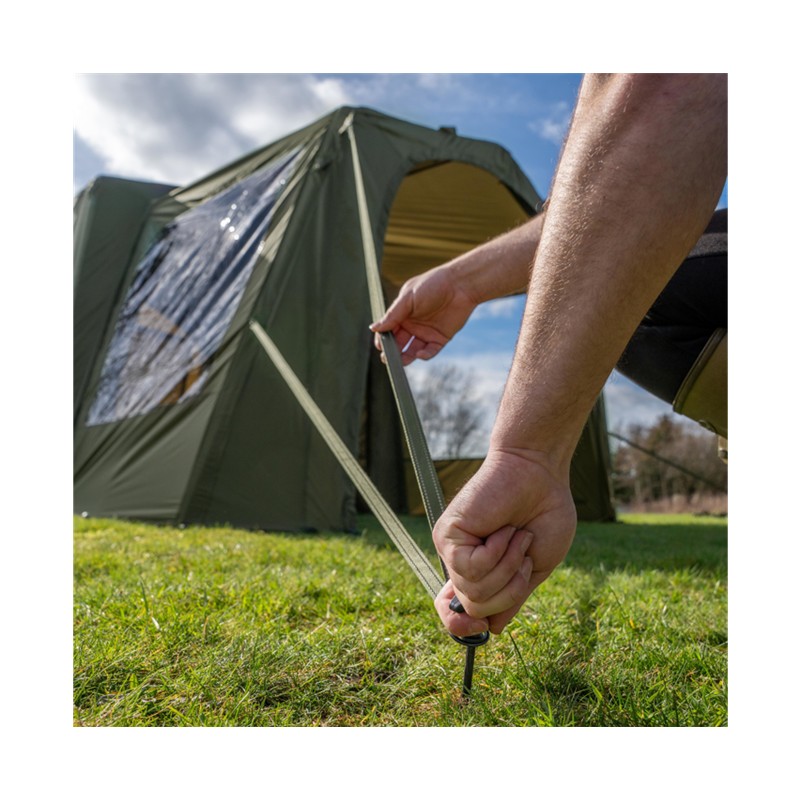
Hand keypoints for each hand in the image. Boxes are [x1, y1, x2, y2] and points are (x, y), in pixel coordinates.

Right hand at [369, 265, 476, 364]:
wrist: (460, 284)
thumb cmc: (432, 285)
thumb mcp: (408, 298)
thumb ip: (392, 315)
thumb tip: (373, 328)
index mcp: (402, 313)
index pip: (388, 330)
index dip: (383, 339)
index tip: (380, 346)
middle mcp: (413, 324)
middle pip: (399, 343)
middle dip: (392, 352)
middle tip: (388, 358)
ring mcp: (426, 332)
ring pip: (412, 350)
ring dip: (406, 357)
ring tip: (401, 362)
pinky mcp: (440, 338)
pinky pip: (430, 351)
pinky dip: (425, 355)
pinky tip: (420, 354)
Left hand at [432, 447, 576, 634]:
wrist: (541, 475)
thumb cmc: (544, 514)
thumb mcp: (534, 568)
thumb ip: (512, 598)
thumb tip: (492, 629)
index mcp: (479, 572)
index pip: (453, 612)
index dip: (461, 628)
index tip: (483, 628)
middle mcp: (460, 561)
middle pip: (475, 607)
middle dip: (510, 589)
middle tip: (523, 554)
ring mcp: (452, 547)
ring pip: (474, 590)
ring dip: (508, 566)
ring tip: (516, 536)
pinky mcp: (448, 533)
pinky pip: (472, 567)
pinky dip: (497, 552)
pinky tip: (504, 530)